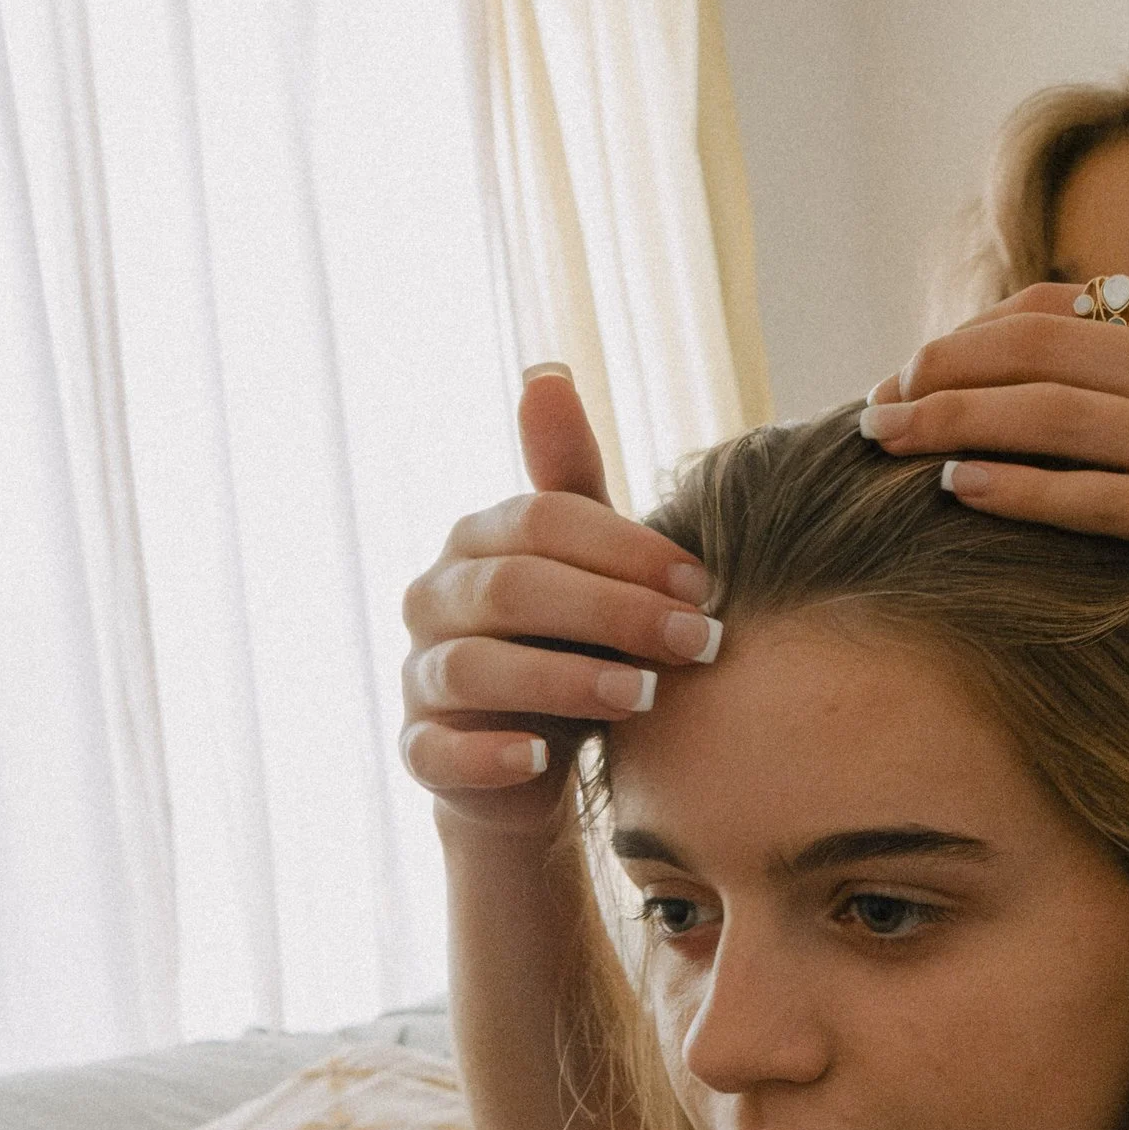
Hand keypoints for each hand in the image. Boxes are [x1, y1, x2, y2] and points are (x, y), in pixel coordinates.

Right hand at [398, 370, 721, 837]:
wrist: (534, 757)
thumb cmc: (570, 642)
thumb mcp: (584, 560)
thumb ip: (571, 480)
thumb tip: (546, 371)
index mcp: (480, 540)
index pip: (544, 521)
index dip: (628, 551)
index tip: (706, 587)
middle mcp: (436, 597)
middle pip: (514, 588)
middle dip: (612, 613)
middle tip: (697, 642)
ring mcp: (422, 676)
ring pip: (475, 668)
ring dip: (564, 681)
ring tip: (645, 697)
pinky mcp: (422, 750)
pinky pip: (438, 752)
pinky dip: (487, 755)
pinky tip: (542, 758)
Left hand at [860, 286, 1128, 664]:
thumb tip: (1071, 386)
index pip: (1062, 308)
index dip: (975, 332)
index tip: (922, 363)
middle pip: (1036, 348)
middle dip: (941, 367)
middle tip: (876, 400)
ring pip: (1045, 414)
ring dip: (951, 420)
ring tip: (886, 438)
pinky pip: (1084, 495)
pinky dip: (1011, 487)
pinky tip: (954, 490)